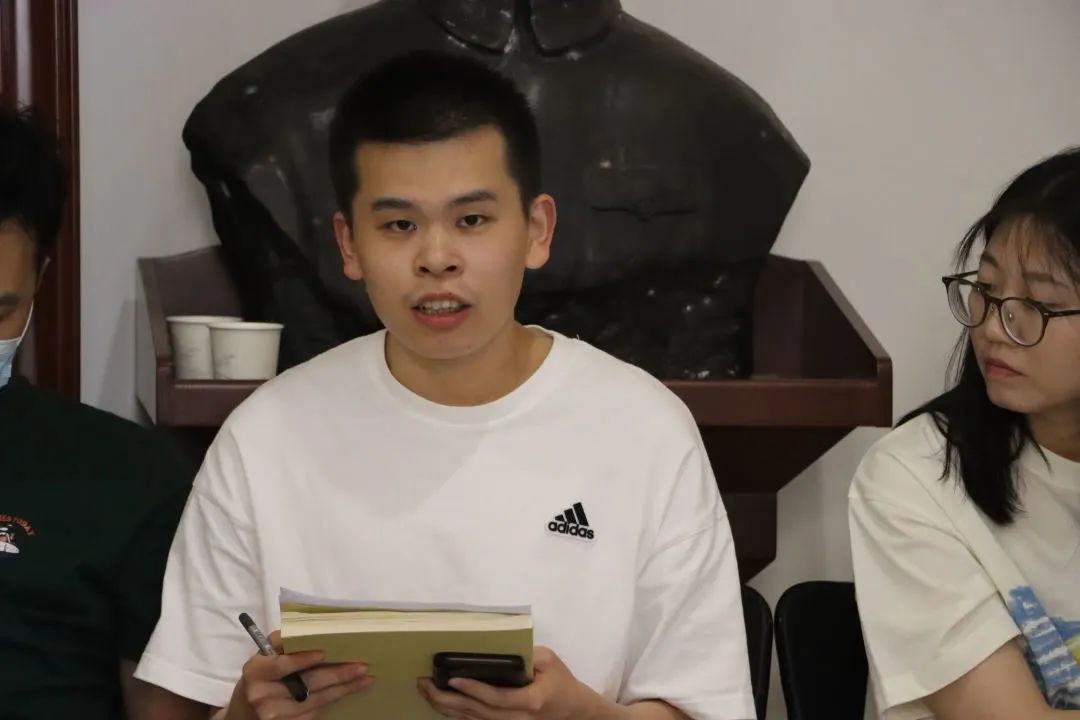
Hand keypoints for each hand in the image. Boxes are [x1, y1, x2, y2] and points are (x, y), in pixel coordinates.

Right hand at [225, 630, 372, 719]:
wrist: (245, 713)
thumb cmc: (260, 676)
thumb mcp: (262, 657)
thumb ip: (282, 642)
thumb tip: (313, 626)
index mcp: (255, 671)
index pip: (281, 665)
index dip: (302, 659)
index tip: (325, 652)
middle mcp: (262, 696)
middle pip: (306, 684)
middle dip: (337, 675)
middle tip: (362, 666)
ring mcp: (274, 715)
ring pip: (316, 700)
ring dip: (344, 689)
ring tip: (365, 679)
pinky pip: (315, 712)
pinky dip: (334, 700)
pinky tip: (349, 691)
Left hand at [418, 646, 613, 719]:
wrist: (574, 712)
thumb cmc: (562, 683)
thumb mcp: (550, 661)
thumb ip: (527, 655)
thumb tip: (499, 649)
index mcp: (529, 702)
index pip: (496, 699)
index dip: (474, 690)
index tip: (453, 678)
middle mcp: (516, 719)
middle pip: (477, 713)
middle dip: (448, 700)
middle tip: (425, 684)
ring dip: (447, 708)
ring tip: (426, 692)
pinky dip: (456, 714)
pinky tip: (440, 704)